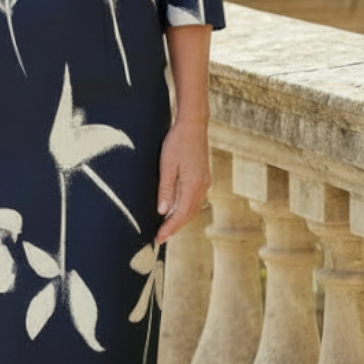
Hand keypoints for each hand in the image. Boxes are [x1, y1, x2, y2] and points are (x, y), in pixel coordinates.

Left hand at [155, 119, 210, 243]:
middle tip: (160, 237)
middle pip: (188, 214)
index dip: (169, 228)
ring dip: (181, 219)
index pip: (180, 215)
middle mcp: (202, 186)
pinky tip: (177, 210)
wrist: (193, 124)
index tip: (158, 238)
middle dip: (174, 227)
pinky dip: (186, 209)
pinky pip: (195, 199)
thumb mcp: (167, 165)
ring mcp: (205, 182)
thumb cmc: (177, 142)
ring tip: (167, 228)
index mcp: (193, 185)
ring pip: (193, 208)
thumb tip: (163, 211)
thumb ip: (166, 189)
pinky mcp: (203, 177)